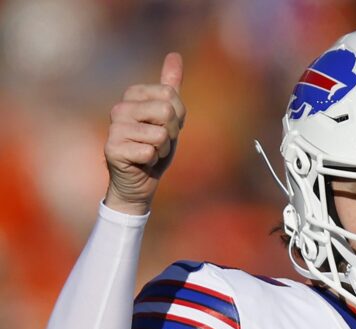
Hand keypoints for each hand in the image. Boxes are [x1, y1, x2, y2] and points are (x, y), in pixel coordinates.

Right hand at [103, 53, 185, 215]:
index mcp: (133, 95)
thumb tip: (174, 54)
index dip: (178, 117)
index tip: (165, 127)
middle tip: (159, 143)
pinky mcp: (112, 148)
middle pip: (166, 111)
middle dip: (172, 133)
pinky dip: (152, 161)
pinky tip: (141, 162)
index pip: (170, 95)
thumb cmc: (155, 147)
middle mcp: (120, 108)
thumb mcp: (169, 116)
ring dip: (162, 149)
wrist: (140, 181)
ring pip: (160, 134)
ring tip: (149, 152)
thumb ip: (171, 86)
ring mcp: (114, 128)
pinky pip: (149, 151)